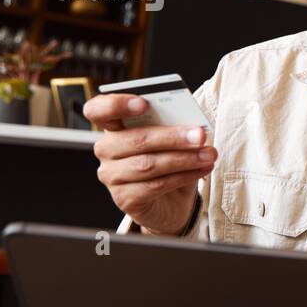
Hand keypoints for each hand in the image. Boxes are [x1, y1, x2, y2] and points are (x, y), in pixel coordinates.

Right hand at [84, 93, 215, 234]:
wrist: (171, 203)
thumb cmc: (169, 163)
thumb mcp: (172, 140)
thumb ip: (173, 127)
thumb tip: (193, 125)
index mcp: (114, 127)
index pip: (98, 110)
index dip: (116, 104)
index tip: (143, 103)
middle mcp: (107, 150)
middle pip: (136, 139)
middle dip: (172, 137)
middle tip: (200, 136)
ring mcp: (112, 176)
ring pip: (148, 164)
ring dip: (184, 158)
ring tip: (208, 155)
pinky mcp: (124, 198)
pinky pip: (155, 185)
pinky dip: (183, 176)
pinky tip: (201, 169)